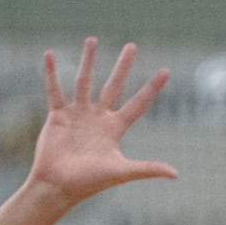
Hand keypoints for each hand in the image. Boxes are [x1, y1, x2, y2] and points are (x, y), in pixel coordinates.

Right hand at [27, 38, 176, 203]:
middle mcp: (98, 118)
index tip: (165, 71)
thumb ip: (147, 168)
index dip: (151, 88)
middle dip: (123, 67)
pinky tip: (50, 54)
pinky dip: (51, 72)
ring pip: (84, 81)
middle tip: (132, 45)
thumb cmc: (90, 182)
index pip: (138, 104)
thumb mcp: (121, 171)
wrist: (58, 185)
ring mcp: (78, 114)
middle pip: (114, 86)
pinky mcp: (58, 115)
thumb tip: (175, 174)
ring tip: (92, 39)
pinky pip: (54, 89)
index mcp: (115, 129)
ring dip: (88, 60)